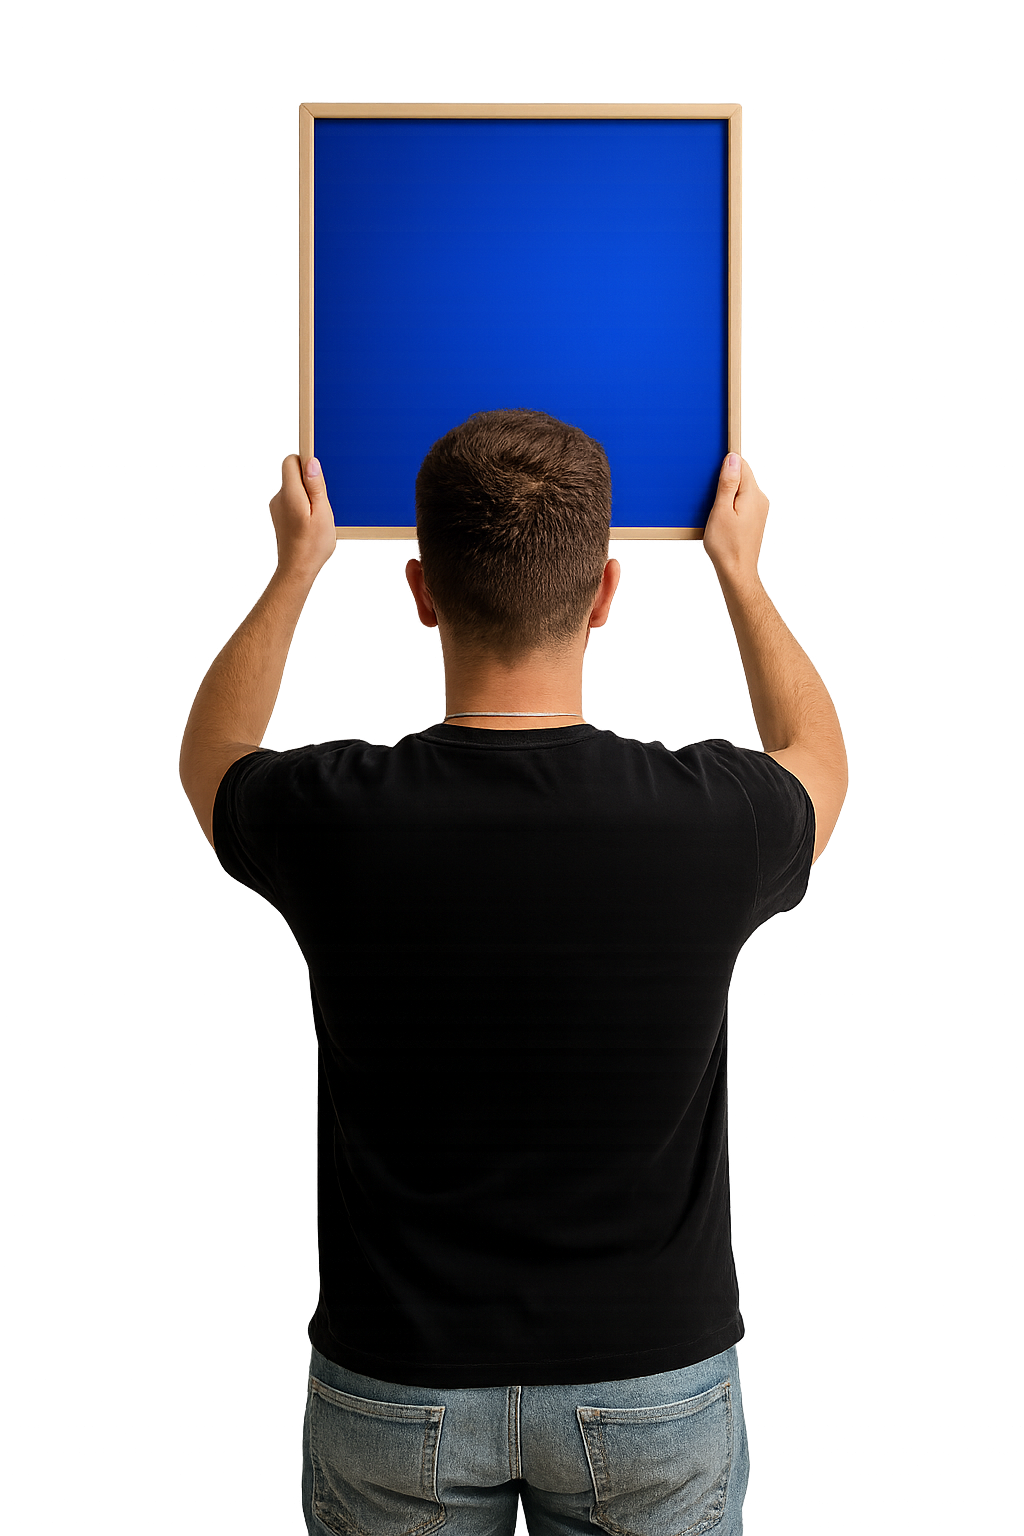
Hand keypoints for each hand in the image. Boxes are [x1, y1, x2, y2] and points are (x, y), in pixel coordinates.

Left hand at [269, 455, 336, 579]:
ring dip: (307, 496)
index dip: (306, 462)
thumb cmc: (312, 546)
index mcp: (290, 495)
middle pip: (293, 474)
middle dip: (309, 482)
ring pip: (294, 488)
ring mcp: (277, 507)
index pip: (291, 462)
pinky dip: (302, 505)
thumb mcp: (322, 513)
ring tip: (316, 516)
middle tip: (321, 502)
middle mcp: (279, 499)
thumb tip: (311, 463)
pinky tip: (310, 521)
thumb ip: (316, 486)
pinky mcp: (279, 515)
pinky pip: (292, 500)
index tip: (317, 472)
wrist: (298, 569)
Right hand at [702, 453, 768, 584]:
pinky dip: (731, 505)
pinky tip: (723, 519)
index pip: (742, 465)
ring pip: (741, 489)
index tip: (715, 478)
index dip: (725, 467)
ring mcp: (759, 510)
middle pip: (742, 476)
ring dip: (728, 495)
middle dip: (725, 482)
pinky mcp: (755, 518)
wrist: (736, 570)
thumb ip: (728, 483)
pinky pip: (742, 501)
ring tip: (718, 513)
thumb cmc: (727, 546)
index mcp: (753, 495)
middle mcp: (760, 500)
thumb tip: (732, 460)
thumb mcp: (721, 510)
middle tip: (714, 501)